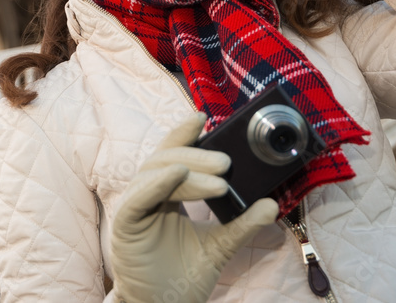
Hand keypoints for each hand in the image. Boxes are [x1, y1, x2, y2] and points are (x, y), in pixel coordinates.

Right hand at [109, 112, 278, 302]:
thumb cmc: (182, 277)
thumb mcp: (220, 246)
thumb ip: (242, 225)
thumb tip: (271, 204)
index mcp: (167, 194)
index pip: (174, 155)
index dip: (185, 133)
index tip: (204, 117)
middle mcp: (149, 195)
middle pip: (167, 159)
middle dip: (198, 155)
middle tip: (227, 162)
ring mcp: (135, 207)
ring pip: (156, 172)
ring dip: (189, 171)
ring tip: (219, 182)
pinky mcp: (124, 223)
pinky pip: (139, 196)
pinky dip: (158, 182)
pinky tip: (178, 174)